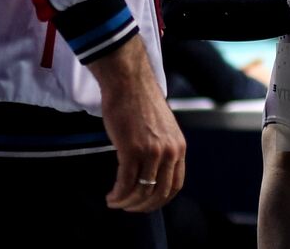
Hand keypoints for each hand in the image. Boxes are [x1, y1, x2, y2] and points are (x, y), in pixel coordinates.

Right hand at [87, 35, 186, 211]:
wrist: (128, 82)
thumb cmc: (140, 101)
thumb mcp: (162, 127)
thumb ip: (162, 148)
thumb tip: (152, 171)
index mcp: (179, 147)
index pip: (175, 185)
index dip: (159, 200)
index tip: (146, 204)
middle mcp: (169, 152)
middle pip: (158, 193)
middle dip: (142, 206)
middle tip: (128, 208)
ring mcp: (151, 152)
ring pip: (140, 191)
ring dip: (126, 202)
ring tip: (115, 202)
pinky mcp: (132, 150)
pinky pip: (125, 183)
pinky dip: (117, 195)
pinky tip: (110, 196)